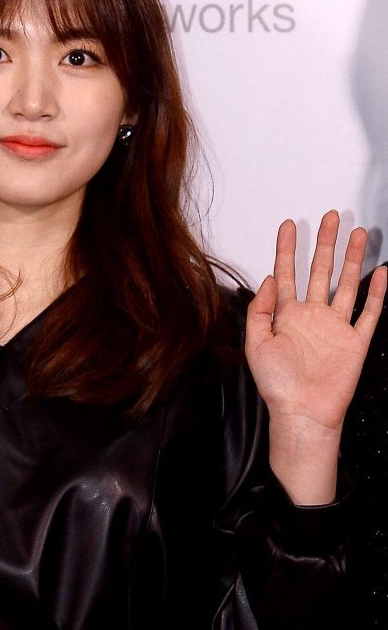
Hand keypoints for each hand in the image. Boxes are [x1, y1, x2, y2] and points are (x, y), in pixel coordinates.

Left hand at [245, 210, 385, 503]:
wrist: (301, 413)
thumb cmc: (276, 385)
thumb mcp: (255, 344)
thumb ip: (258, 310)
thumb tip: (267, 278)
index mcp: (286, 316)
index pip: (287, 274)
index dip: (287, 249)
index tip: (288, 225)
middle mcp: (312, 316)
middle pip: (320, 271)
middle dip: (325, 243)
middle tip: (330, 217)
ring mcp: (335, 327)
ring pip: (347, 284)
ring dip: (352, 259)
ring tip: (358, 233)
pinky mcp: (355, 342)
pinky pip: (369, 314)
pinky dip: (377, 294)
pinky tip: (381, 273)